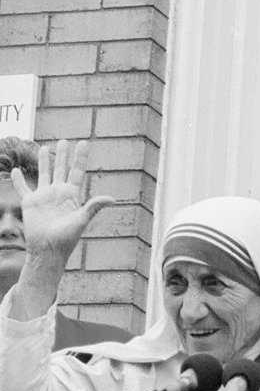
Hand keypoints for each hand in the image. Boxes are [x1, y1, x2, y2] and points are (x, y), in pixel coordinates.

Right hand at [9, 139, 113, 264]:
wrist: (48, 249)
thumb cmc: (66, 238)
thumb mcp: (81, 220)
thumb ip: (94, 207)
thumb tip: (113, 199)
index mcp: (71, 195)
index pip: (77, 171)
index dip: (80, 157)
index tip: (84, 143)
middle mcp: (58, 193)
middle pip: (61, 169)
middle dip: (63, 155)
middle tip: (65, 141)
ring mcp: (44, 196)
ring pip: (44, 173)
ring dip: (44, 161)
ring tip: (45, 148)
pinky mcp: (30, 202)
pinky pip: (23, 188)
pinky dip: (19, 180)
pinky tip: (16, 170)